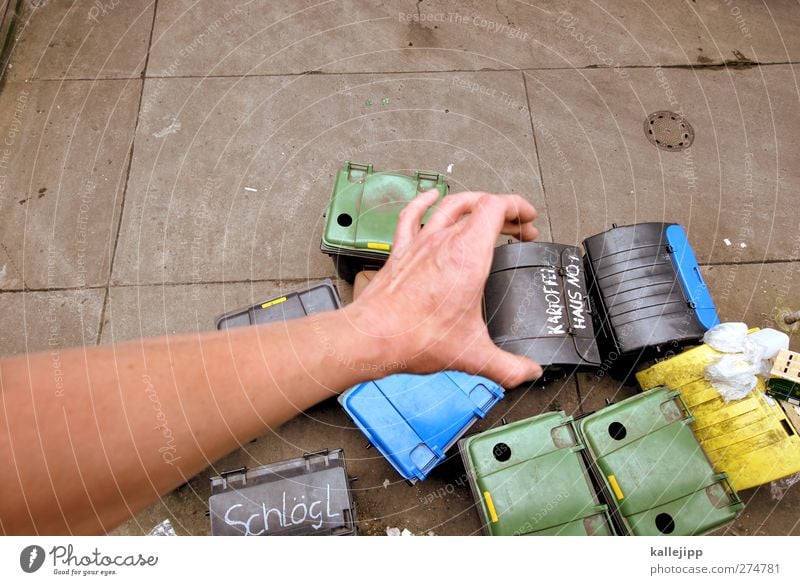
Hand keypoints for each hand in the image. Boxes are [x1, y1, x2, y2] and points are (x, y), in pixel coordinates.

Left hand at [347, 190, 542, 386]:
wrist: (373, 337)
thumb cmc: (415, 338)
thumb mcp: (473, 356)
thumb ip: (507, 367)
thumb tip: (527, 372)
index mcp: (467, 255)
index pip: (496, 207)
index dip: (518, 207)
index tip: (528, 219)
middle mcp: (443, 241)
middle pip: (478, 205)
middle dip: (504, 212)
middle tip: (517, 228)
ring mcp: (420, 243)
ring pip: (449, 206)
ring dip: (472, 203)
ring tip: (486, 211)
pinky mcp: (401, 252)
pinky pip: (412, 215)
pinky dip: (424, 201)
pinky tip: (430, 197)